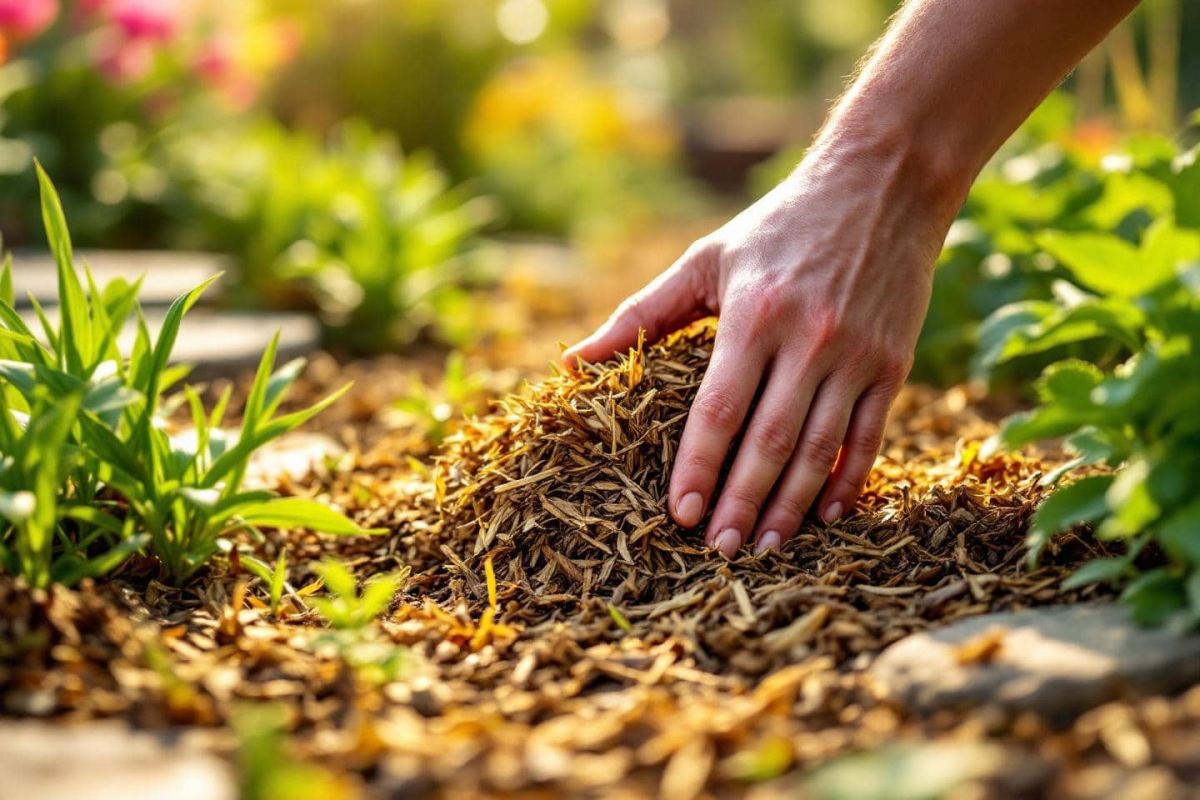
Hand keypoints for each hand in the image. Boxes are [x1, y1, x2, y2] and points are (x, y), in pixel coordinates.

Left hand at [564, 134, 961, 556]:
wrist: (882, 186)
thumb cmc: (777, 226)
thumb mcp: (704, 260)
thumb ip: (640, 315)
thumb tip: (572, 363)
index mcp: (753, 314)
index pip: (718, 410)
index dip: (698, 467)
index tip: (680, 514)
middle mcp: (808, 339)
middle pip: (769, 441)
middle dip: (742, 502)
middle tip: (720, 549)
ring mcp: (856, 355)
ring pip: (820, 448)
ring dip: (791, 505)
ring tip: (765, 545)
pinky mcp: (893, 363)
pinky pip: (869, 436)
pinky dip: (848, 481)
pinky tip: (825, 514)